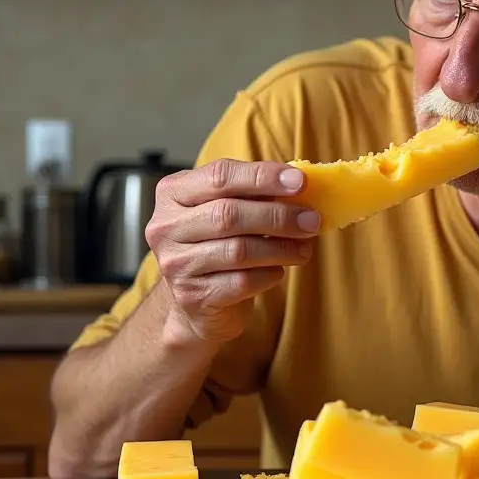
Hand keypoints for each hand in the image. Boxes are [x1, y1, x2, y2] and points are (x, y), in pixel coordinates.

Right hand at [145, 158, 316, 342]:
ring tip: (304, 248)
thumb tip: (300, 184)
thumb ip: (254, 194)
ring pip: (238, 250)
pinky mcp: (192, 296)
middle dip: (278, 216)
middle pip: (229, 214)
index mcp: (173, 193)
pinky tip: (278, 270)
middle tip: (312, 220)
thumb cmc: (219, 244)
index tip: (300, 181)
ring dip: (281, 248)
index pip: (220, 176)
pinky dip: (269, 275)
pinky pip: (241, 282)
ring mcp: (175, 264)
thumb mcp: (228, 210)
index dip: (263, 177)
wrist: (197, 303)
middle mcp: (166, 227)